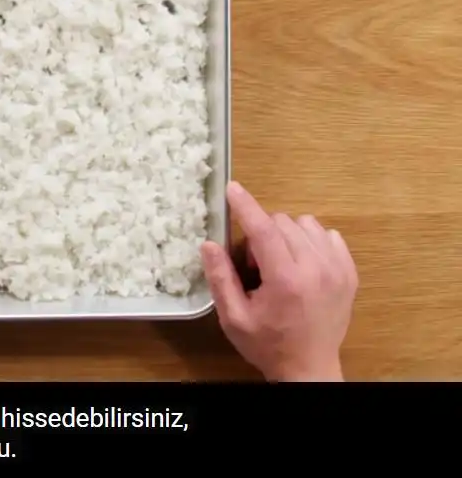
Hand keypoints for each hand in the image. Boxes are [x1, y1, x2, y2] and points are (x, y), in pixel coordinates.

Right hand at [200, 181, 358, 381]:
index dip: (246, 206)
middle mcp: (315, 268)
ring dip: (286, 234)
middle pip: (282, 223)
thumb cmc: (267, 344)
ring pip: (305, 224)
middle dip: (262, 233)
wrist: (310, 369)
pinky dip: (311, 241)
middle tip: (255, 265)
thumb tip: (209, 243)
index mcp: (285, 280)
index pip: (263, 230)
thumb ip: (220, 278)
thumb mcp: (233, 318)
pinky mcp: (349, 273)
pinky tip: (302, 262)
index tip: (232, 189)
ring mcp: (337, 269)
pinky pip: (328, 235)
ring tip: (280, 262)